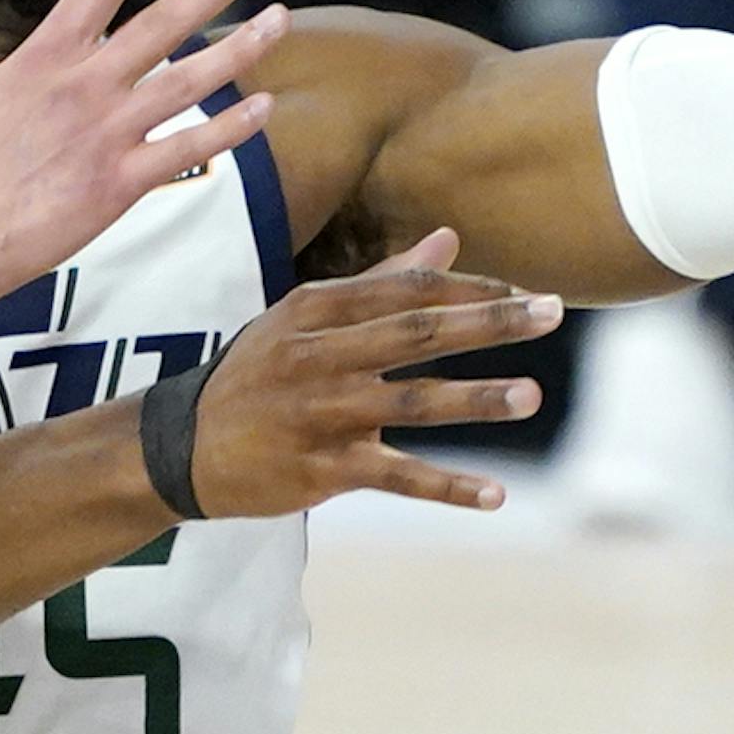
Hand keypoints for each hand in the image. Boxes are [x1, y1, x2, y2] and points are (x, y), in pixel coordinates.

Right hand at [0, 0, 287, 321]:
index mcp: (41, 59)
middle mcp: (82, 88)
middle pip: (161, 23)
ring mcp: (105, 136)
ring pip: (187, 83)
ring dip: (239, 49)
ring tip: (279, 19)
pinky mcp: (118, 185)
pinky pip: (187, 152)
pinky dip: (229, 131)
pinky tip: (264, 108)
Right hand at [192, 228, 562, 517]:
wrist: (182, 448)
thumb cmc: (259, 373)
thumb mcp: (305, 318)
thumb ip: (382, 281)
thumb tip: (450, 238)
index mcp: (315, 309)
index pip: (405, 288)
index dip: (469, 288)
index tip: (526, 292)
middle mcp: (318, 356)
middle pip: (416, 334)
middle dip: (488, 323)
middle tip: (551, 313)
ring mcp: (320, 415)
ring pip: (411, 404)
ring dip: (475, 400)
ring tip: (530, 396)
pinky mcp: (322, 470)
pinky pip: (396, 477)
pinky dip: (448, 487)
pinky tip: (496, 495)